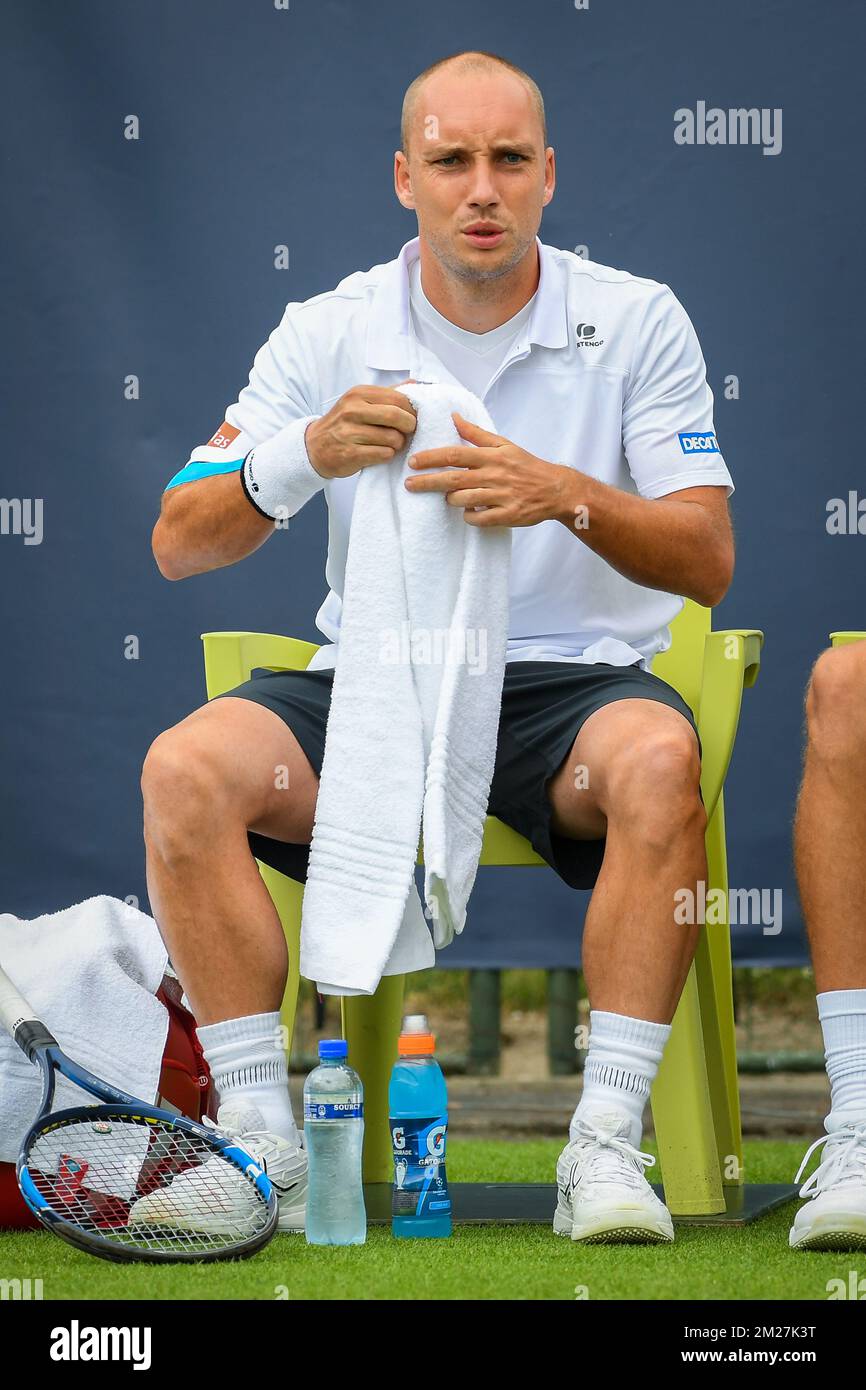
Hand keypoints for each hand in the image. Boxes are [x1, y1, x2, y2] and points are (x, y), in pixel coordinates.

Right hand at [305, 383, 417, 479]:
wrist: (315, 447)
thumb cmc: (344, 424)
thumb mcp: (361, 402)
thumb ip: (388, 393)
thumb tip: (415, 383)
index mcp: (358, 394)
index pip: (397, 398)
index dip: (412, 409)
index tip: (413, 417)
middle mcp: (352, 410)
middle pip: (396, 416)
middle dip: (409, 426)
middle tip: (408, 432)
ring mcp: (349, 432)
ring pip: (392, 438)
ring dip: (398, 444)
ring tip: (392, 444)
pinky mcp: (350, 453)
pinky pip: (383, 454)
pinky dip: (388, 455)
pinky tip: (381, 453)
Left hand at [403, 412, 574, 526]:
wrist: (555, 489)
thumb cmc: (526, 465)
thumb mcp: (504, 444)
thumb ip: (477, 434)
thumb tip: (454, 417)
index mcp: (492, 456)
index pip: (456, 454)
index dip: (432, 458)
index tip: (412, 462)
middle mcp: (495, 474)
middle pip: (453, 478)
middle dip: (427, 482)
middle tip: (409, 485)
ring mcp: (501, 495)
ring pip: (463, 499)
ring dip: (451, 499)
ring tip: (449, 498)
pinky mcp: (507, 515)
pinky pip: (478, 518)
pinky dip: (469, 516)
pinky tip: (468, 512)